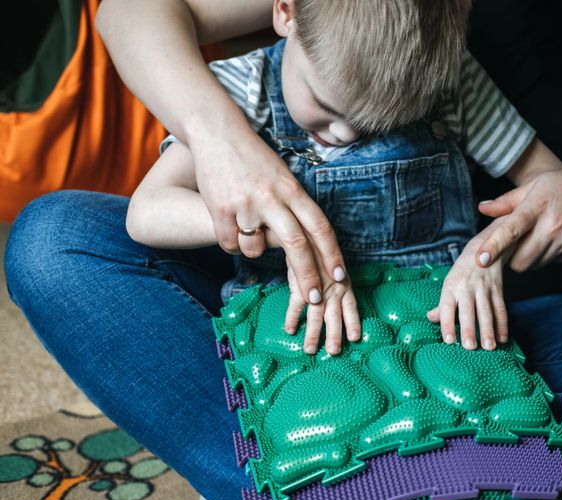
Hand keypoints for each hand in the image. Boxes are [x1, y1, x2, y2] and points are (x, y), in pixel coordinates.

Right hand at [192, 128, 346, 303]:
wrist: (217, 132)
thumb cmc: (254, 158)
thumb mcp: (283, 177)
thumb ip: (295, 205)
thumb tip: (310, 241)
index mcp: (292, 189)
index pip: (320, 226)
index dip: (332, 254)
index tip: (339, 276)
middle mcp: (273, 198)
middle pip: (297, 245)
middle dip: (308, 277)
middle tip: (316, 299)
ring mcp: (246, 205)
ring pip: (256, 249)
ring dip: (253, 250)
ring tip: (247, 230)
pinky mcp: (221, 210)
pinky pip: (230, 244)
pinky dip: (231, 243)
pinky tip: (228, 225)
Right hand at [284, 261, 360, 354]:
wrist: (307, 236)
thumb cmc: (323, 256)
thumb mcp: (336, 270)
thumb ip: (338, 285)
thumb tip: (340, 304)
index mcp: (344, 285)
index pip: (351, 307)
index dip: (353, 322)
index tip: (355, 338)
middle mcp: (332, 288)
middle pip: (334, 315)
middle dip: (334, 335)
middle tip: (334, 352)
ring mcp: (316, 287)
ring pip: (315, 314)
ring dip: (313, 333)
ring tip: (310, 350)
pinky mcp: (299, 285)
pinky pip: (295, 304)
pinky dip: (292, 317)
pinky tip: (290, 330)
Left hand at [427, 236, 508, 350]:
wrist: (484, 249)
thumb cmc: (462, 273)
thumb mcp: (449, 284)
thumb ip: (442, 304)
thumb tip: (430, 318)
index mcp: (451, 287)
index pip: (446, 308)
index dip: (447, 324)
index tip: (449, 340)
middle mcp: (467, 287)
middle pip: (468, 310)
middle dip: (469, 329)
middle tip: (470, 347)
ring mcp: (484, 288)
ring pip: (487, 311)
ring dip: (489, 330)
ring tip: (489, 347)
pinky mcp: (498, 289)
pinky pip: (501, 308)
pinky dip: (503, 324)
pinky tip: (502, 338)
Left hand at [476, 161, 561, 271]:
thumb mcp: (537, 184)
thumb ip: (508, 200)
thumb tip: (482, 208)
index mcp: (537, 205)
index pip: (511, 229)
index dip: (495, 245)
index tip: (481, 258)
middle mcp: (552, 226)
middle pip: (520, 261)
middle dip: (512, 258)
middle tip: (515, 243)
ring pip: (535, 264)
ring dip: (531, 256)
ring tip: (540, 234)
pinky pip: (552, 262)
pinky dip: (549, 254)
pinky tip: (557, 236)